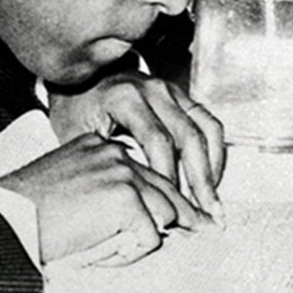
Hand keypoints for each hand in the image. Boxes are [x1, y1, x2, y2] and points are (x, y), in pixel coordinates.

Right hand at [0, 133, 206, 264]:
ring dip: (149, 237)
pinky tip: (106, 253)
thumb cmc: (25, 210)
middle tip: (207, 226)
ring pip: (165, 211)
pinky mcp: (125, 199)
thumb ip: (101, 187)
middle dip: (186, 212)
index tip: (185, 212)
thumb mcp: (68, 184)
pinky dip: (133, 253)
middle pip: (166, 186)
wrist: (6, 219)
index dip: (165, 196)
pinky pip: (151, 236)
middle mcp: (114, 152)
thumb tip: (137, 213)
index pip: (146, 170)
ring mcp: (122, 173)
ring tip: (122, 250)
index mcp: (99, 145)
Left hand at [47, 73, 225, 220]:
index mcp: (126, 98)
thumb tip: (127, 204)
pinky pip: (208, 122)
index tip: (170, 208)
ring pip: (205, 129)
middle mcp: (154, 90)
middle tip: (205, 215)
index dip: (168, 177)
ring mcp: (171, 90)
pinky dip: (215, 151)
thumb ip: (105, 163)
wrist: (83, 77)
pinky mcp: (181, 95)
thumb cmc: (77, 110)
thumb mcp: (79, 135)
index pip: (157, 141)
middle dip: (199, 180)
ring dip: (212, 168)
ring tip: (212, 202)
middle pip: (188, 137)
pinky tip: (210, 178)